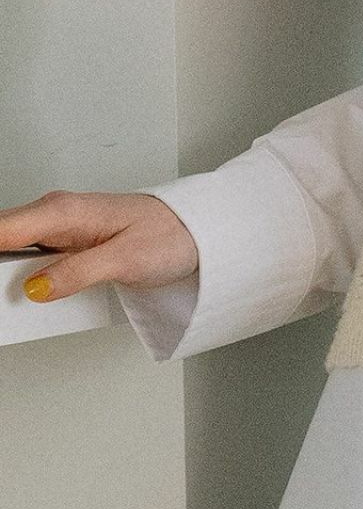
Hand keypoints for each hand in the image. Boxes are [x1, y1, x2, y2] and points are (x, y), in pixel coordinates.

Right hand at [0, 191, 199, 302]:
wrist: (197, 230)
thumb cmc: (171, 234)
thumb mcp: (126, 260)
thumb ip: (78, 272)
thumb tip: (37, 287)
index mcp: (64, 210)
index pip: (1, 229)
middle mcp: (56, 213)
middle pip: (0, 238)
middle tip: (6, 298)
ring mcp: (59, 227)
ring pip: (11, 248)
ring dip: (5, 272)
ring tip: (15, 298)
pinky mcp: (66, 241)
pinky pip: (30, 255)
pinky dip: (22, 273)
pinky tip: (29, 290)